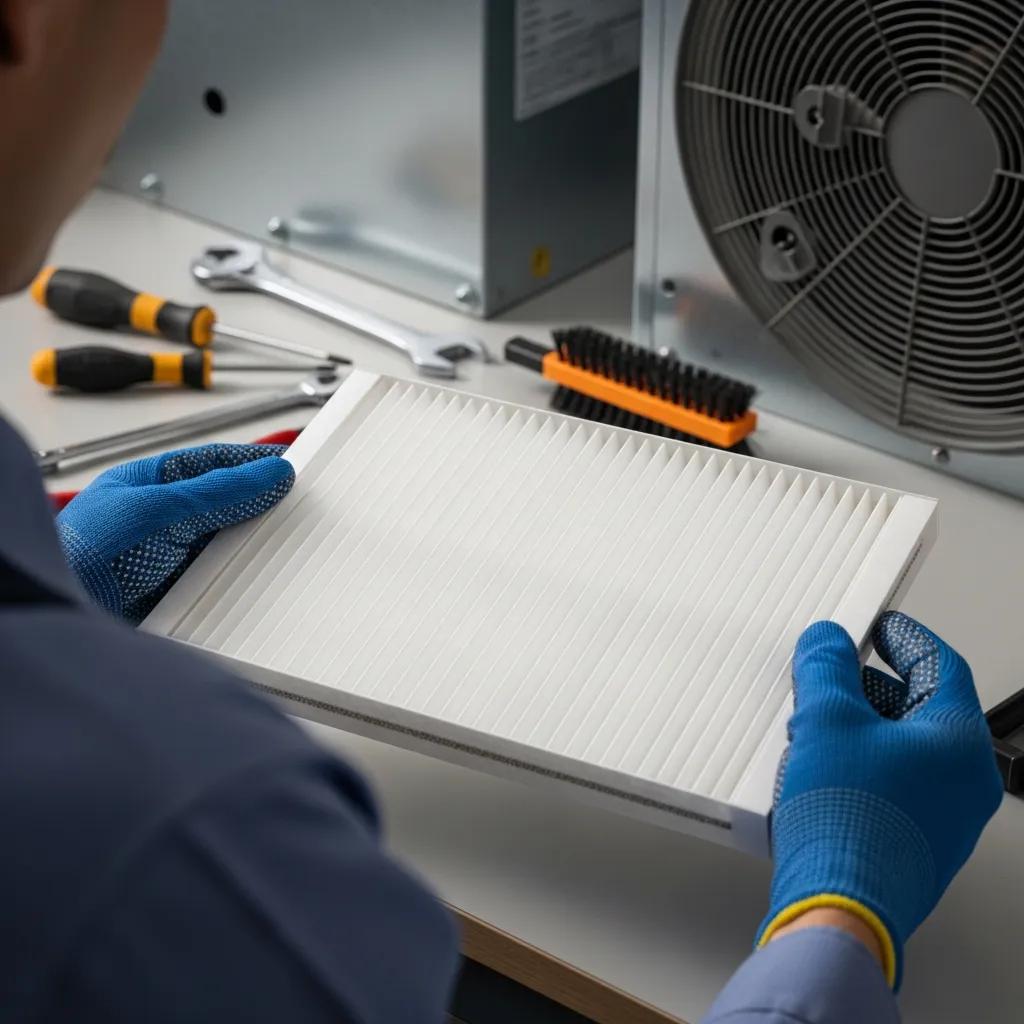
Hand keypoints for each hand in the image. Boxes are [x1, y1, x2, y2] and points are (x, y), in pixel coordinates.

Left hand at [57, 443, 293, 623]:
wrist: (63, 617)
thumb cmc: (82, 556)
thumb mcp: (155, 512)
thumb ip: (217, 494)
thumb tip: (271, 475)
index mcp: (148, 486)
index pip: (212, 464)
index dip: (252, 463)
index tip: (290, 467)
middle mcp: (161, 521)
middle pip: (225, 506)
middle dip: (260, 506)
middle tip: (299, 507)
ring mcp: (170, 559)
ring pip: (227, 545)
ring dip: (252, 548)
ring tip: (286, 545)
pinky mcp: (180, 595)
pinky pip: (222, 583)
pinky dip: (243, 582)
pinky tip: (260, 580)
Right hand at [758, 613, 1002, 989]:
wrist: (838, 907)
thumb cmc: (848, 821)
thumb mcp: (826, 719)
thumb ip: (826, 668)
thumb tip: (827, 642)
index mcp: (959, 743)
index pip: (940, 667)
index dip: (905, 638)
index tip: (880, 627)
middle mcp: (963, 783)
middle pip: (920, 710)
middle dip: (870, 686)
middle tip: (833, 673)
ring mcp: (943, 819)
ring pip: (904, 750)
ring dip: (860, 728)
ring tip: (814, 722)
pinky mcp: (914, 844)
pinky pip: (893, 786)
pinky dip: (860, 764)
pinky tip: (821, 766)